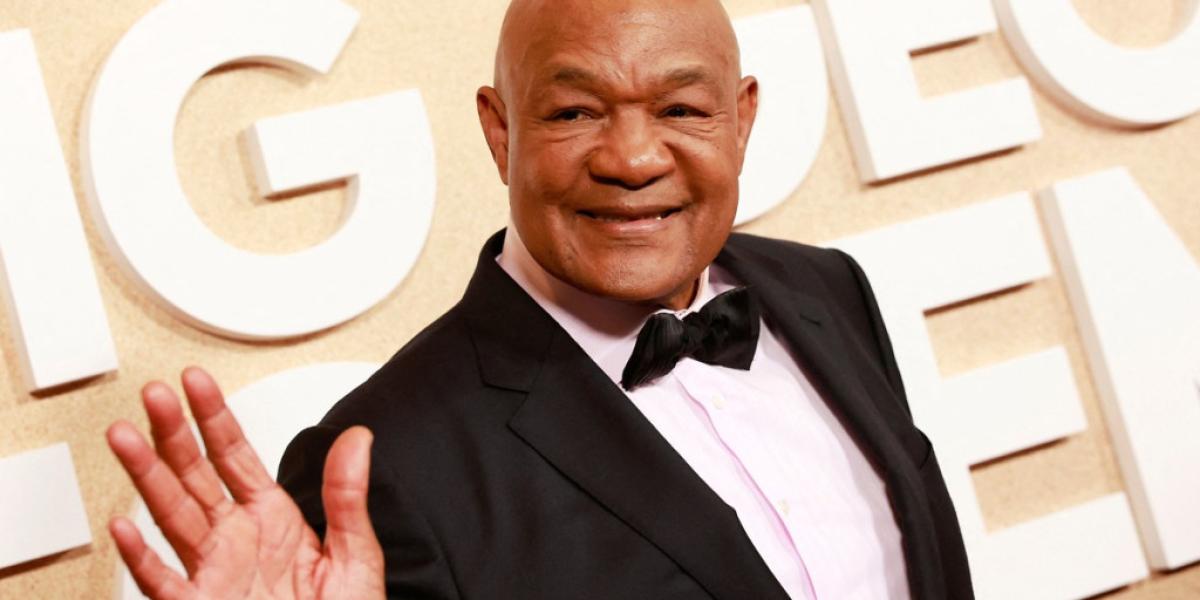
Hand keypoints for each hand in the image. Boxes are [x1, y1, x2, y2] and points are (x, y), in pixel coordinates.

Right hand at [106, 367, 385, 598]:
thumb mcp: (355, 554)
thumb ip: (347, 496)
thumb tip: (358, 439)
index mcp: (273, 520)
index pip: (234, 455)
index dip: (213, 416)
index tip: (195, 381)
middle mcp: (236, 540)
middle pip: (194, 475)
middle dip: (173, 433)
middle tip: (154, 394)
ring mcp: (214, 573)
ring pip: (171, 516)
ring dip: (147, 476)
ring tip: (126, 438)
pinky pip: (162, 581)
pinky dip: (142, 557)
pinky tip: (124, 526)